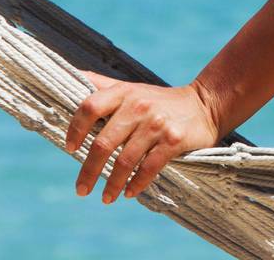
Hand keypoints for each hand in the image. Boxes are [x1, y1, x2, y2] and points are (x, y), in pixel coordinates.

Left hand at [64, 71, 222, 203]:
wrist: (203, 105)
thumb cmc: (157, 101)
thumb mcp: (131, 88)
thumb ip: (102, 85)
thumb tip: (70, 74)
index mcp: (125, 92)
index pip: (90, 107)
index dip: (75, 129)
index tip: (70, 148)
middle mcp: (139, 106)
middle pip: (103, 142)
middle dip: (89, 170)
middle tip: (82, 189)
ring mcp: (157, 123)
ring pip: (124, 160)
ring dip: (111, 184)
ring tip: (106, 198)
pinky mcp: (173, 140)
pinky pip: (148, 168)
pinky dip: (135, 184)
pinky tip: (129, 192)